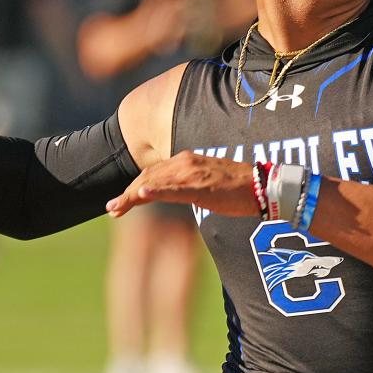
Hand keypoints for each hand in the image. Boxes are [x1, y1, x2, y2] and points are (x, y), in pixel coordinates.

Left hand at [105, 151, 257, 217]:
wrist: (261, 185)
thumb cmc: (236, 187)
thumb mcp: (204, 183)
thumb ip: (185, 185)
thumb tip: (169, 194)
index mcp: (185, 161)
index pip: (152, 174)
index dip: (133, 188)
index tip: (120, 203)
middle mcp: (184, 162)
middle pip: (147, 178)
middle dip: (127, 195)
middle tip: (111, 210)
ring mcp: (191, 173)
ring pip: (154, 183)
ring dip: (132, 196)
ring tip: (116, 208)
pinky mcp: (200, 186)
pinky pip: (173, 189)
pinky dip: (155, 192)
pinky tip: (141, 195)